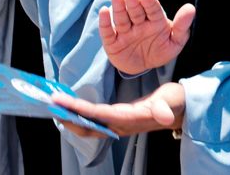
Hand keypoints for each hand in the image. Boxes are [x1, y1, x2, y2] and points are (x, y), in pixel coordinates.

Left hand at [51, 81, 185, 138]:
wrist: (180, 110)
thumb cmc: (175, 102)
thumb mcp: (171, 101)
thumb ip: (165, 109)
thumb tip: (164, 117)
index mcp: (130, 119)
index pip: (99, 115)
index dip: (79, 109)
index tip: (60, 101)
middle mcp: (120, 126)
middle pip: (88, 127)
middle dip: (68, 118)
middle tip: (49, 107)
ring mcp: (118, 126)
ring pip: (88, 127)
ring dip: (70, 119)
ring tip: (54, 108)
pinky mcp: (117, 122)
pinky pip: (93, 122)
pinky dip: (79, 116)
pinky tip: (71, 109)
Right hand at [98, 0, 193, 76]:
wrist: (144, 67)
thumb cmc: (160, 50)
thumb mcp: (175, 42)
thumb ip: (182, 26)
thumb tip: (191, 8)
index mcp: (155, 20)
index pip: (153, 10)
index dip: (149, 3)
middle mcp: (139, 23)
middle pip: (136, 11)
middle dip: (133, 3)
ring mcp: (125, 32)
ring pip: (121, 18)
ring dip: (119, 8)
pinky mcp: (113, 42)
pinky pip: (107, 32)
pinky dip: (105, 22)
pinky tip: (104, 12)